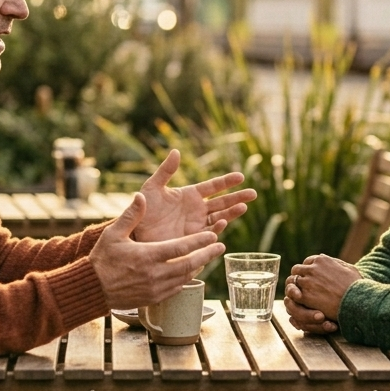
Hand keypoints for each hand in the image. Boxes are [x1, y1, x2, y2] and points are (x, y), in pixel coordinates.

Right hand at [91, 192, 225, 308]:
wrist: (92, 290)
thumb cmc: (102, 259)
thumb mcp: (113, 234)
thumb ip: (130, 215)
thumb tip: (141, 196)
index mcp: (147, 256)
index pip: (181, 248)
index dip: (199, 241)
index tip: (213, 236)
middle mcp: (155, 274)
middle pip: (189, 265)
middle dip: (207, 255)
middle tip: (220, 247)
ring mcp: (155, 289)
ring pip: (185, 278)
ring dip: (198, 267)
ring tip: (208, 257)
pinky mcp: (153, 299)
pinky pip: (176, 289)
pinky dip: (185, 279)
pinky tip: (189, 272)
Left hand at [133, 149, 255, 241]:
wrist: (136, 234)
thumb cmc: (143, 210)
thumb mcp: (153, 187)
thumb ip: (165, 171)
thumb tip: (176, 151)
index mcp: (190, 195)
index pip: (213, 186)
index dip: (227, 181)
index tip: (240, 176)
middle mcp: (197, 209)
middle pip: (222, 202)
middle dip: (238, 198)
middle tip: (253, 194)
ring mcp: (197, 225)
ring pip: (220, 217)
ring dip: (232, 213)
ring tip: (244, 207)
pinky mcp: (194, 239)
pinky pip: (209, 232)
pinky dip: (217, 228)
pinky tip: (222, 222)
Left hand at [284, 255, 361, 329]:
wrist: (357, 301)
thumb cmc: (356, 286)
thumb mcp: (348, 268)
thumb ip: (335, 262)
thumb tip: (324, 258)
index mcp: (321, 260)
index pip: (307, 262)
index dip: (308, 270)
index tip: (310, 277)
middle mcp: (312, 269)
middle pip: (296, 270)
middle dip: (299, 277)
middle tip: (302, 286)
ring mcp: (307, 282)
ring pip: (292, 282)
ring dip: (295, 288)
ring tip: (300, 295)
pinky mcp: (305, 296)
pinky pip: (293, 295)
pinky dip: (295, 299)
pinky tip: (301, 304)